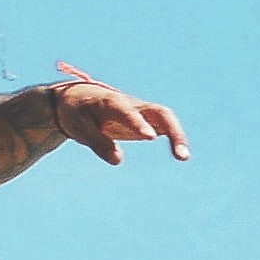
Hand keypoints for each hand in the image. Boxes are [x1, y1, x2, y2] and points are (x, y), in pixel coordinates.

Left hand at [51, 68, 188, 163]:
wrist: (78, 99)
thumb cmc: (76, 112)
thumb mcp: (78, 127)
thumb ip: (97, 142)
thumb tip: (119, 160)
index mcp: (111, 102)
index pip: (128, 112)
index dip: (138, 123)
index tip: (150, 138)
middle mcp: (131, 104)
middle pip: (159, 113)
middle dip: (172, 130)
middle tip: (180, 154)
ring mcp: (140, 111)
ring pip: (165, 119)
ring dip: (177, 136)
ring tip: (183, 158)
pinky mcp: (143, 120)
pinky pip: (163, 127)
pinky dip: (173, 138)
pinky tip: (180, 156)